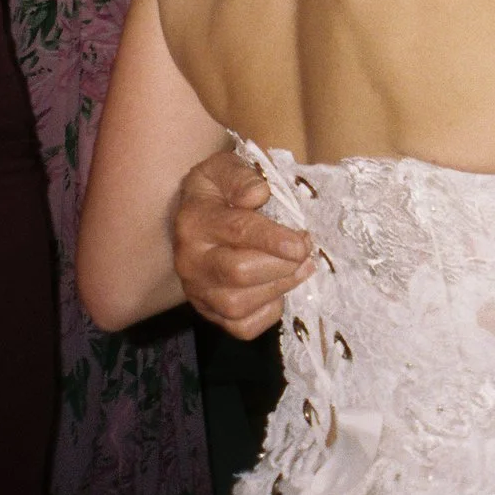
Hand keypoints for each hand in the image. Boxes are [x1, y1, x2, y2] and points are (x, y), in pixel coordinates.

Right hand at [172, 148, 312, 338]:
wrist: (194, 217)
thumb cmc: (217, 191)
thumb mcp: (224, 168)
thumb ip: (240, 176)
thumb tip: (258, 194)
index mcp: (194, 220)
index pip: (237, 231)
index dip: (273, 238)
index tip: (301, 241)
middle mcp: (190, 261)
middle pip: (239, 273)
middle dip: (281, 265)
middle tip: (305, 251)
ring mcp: (196, 291)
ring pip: (239, 305)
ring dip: (279, 287)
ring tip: (299, 268)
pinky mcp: (208, 312)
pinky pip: (241, 327)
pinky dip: (267, 313)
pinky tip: (278, 289)